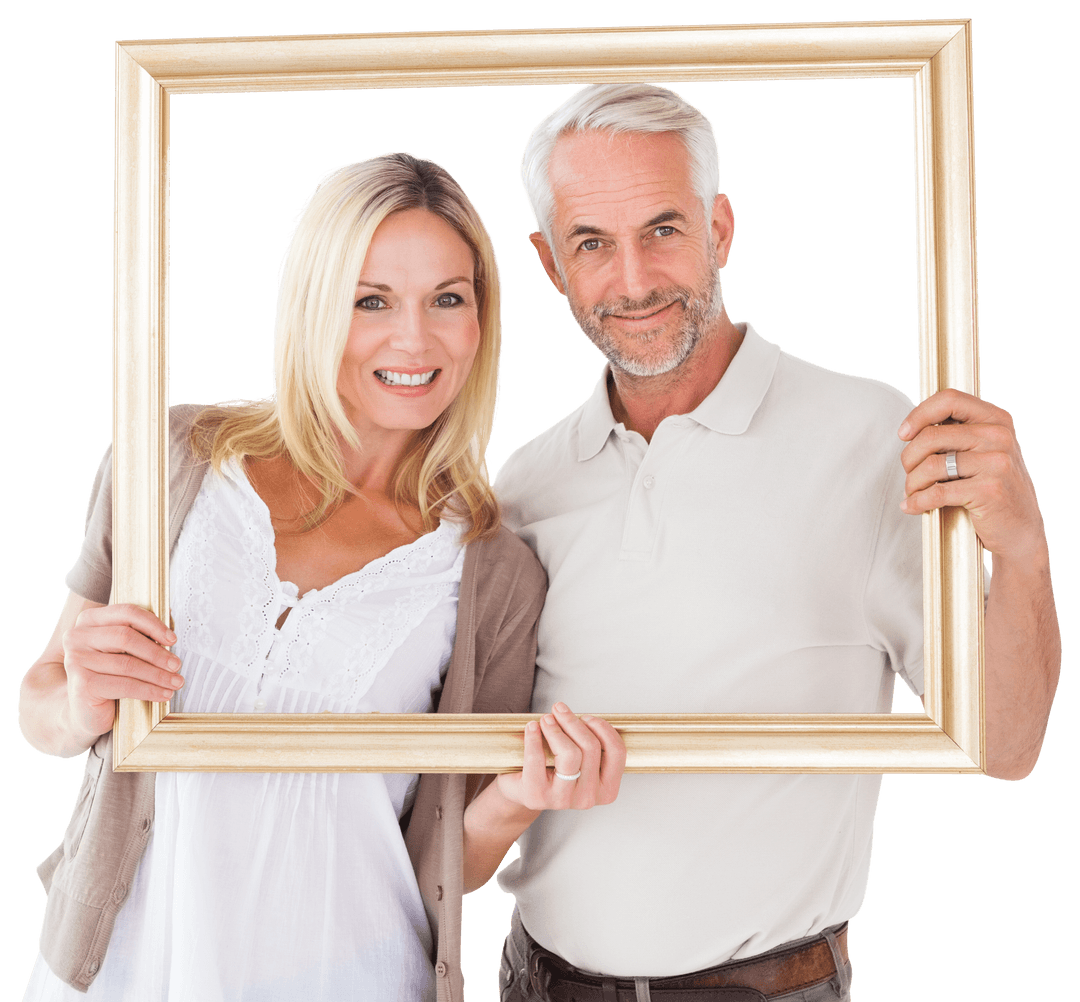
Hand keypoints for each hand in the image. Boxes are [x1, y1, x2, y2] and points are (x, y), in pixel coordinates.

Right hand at [62, 603, 182, 740]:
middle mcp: (78, 637)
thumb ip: (141, 632)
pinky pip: (124, 685)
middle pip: (126, 637)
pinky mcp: (82, 684)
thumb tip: (170, 616)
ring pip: (127, 664)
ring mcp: (76, 660)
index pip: (126, 613)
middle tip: (176, 664)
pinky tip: (163, 694)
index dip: (153, 624)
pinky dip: (149, 690)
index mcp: (89, 620)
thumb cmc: (109, 674)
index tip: (172, 639)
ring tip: (176, 681)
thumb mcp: (124, 650)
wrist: (87, 710)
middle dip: (157, 653)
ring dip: (157, 675)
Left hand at [495, 702, 625, 811]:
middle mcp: (588, 798)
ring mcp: (563, 800)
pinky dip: (533, 738)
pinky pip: (538, 759)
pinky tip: (532, 727)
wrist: (526, 791)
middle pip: (590, 747)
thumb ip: (589, 741)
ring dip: (555, 728)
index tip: (586, 717)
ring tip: (547, 719)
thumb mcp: (582, 760)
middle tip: (559, 710)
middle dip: (573, 722)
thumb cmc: (557, 771)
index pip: (616, 752)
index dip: (602, 727)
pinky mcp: (538, 796)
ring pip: (569, 753)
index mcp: (606, 789)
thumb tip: (581, 716)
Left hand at [898, 389, 1046, 561]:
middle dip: (909, 458)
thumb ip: (958, 435)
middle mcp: (999, 436)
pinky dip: (918, 502)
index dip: (919, 414)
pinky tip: (912, 506)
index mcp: (996, 420)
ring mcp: (997, 463)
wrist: (1021, 530)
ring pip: (930, 465)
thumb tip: (912, 428)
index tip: (903, 433)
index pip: (949, 400)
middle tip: (909, 473)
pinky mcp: (989, 490)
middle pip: (931, 436)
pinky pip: (937, 492)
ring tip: (912, 493)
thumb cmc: (994, 490)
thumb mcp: (984, 452)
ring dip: (912, 483)